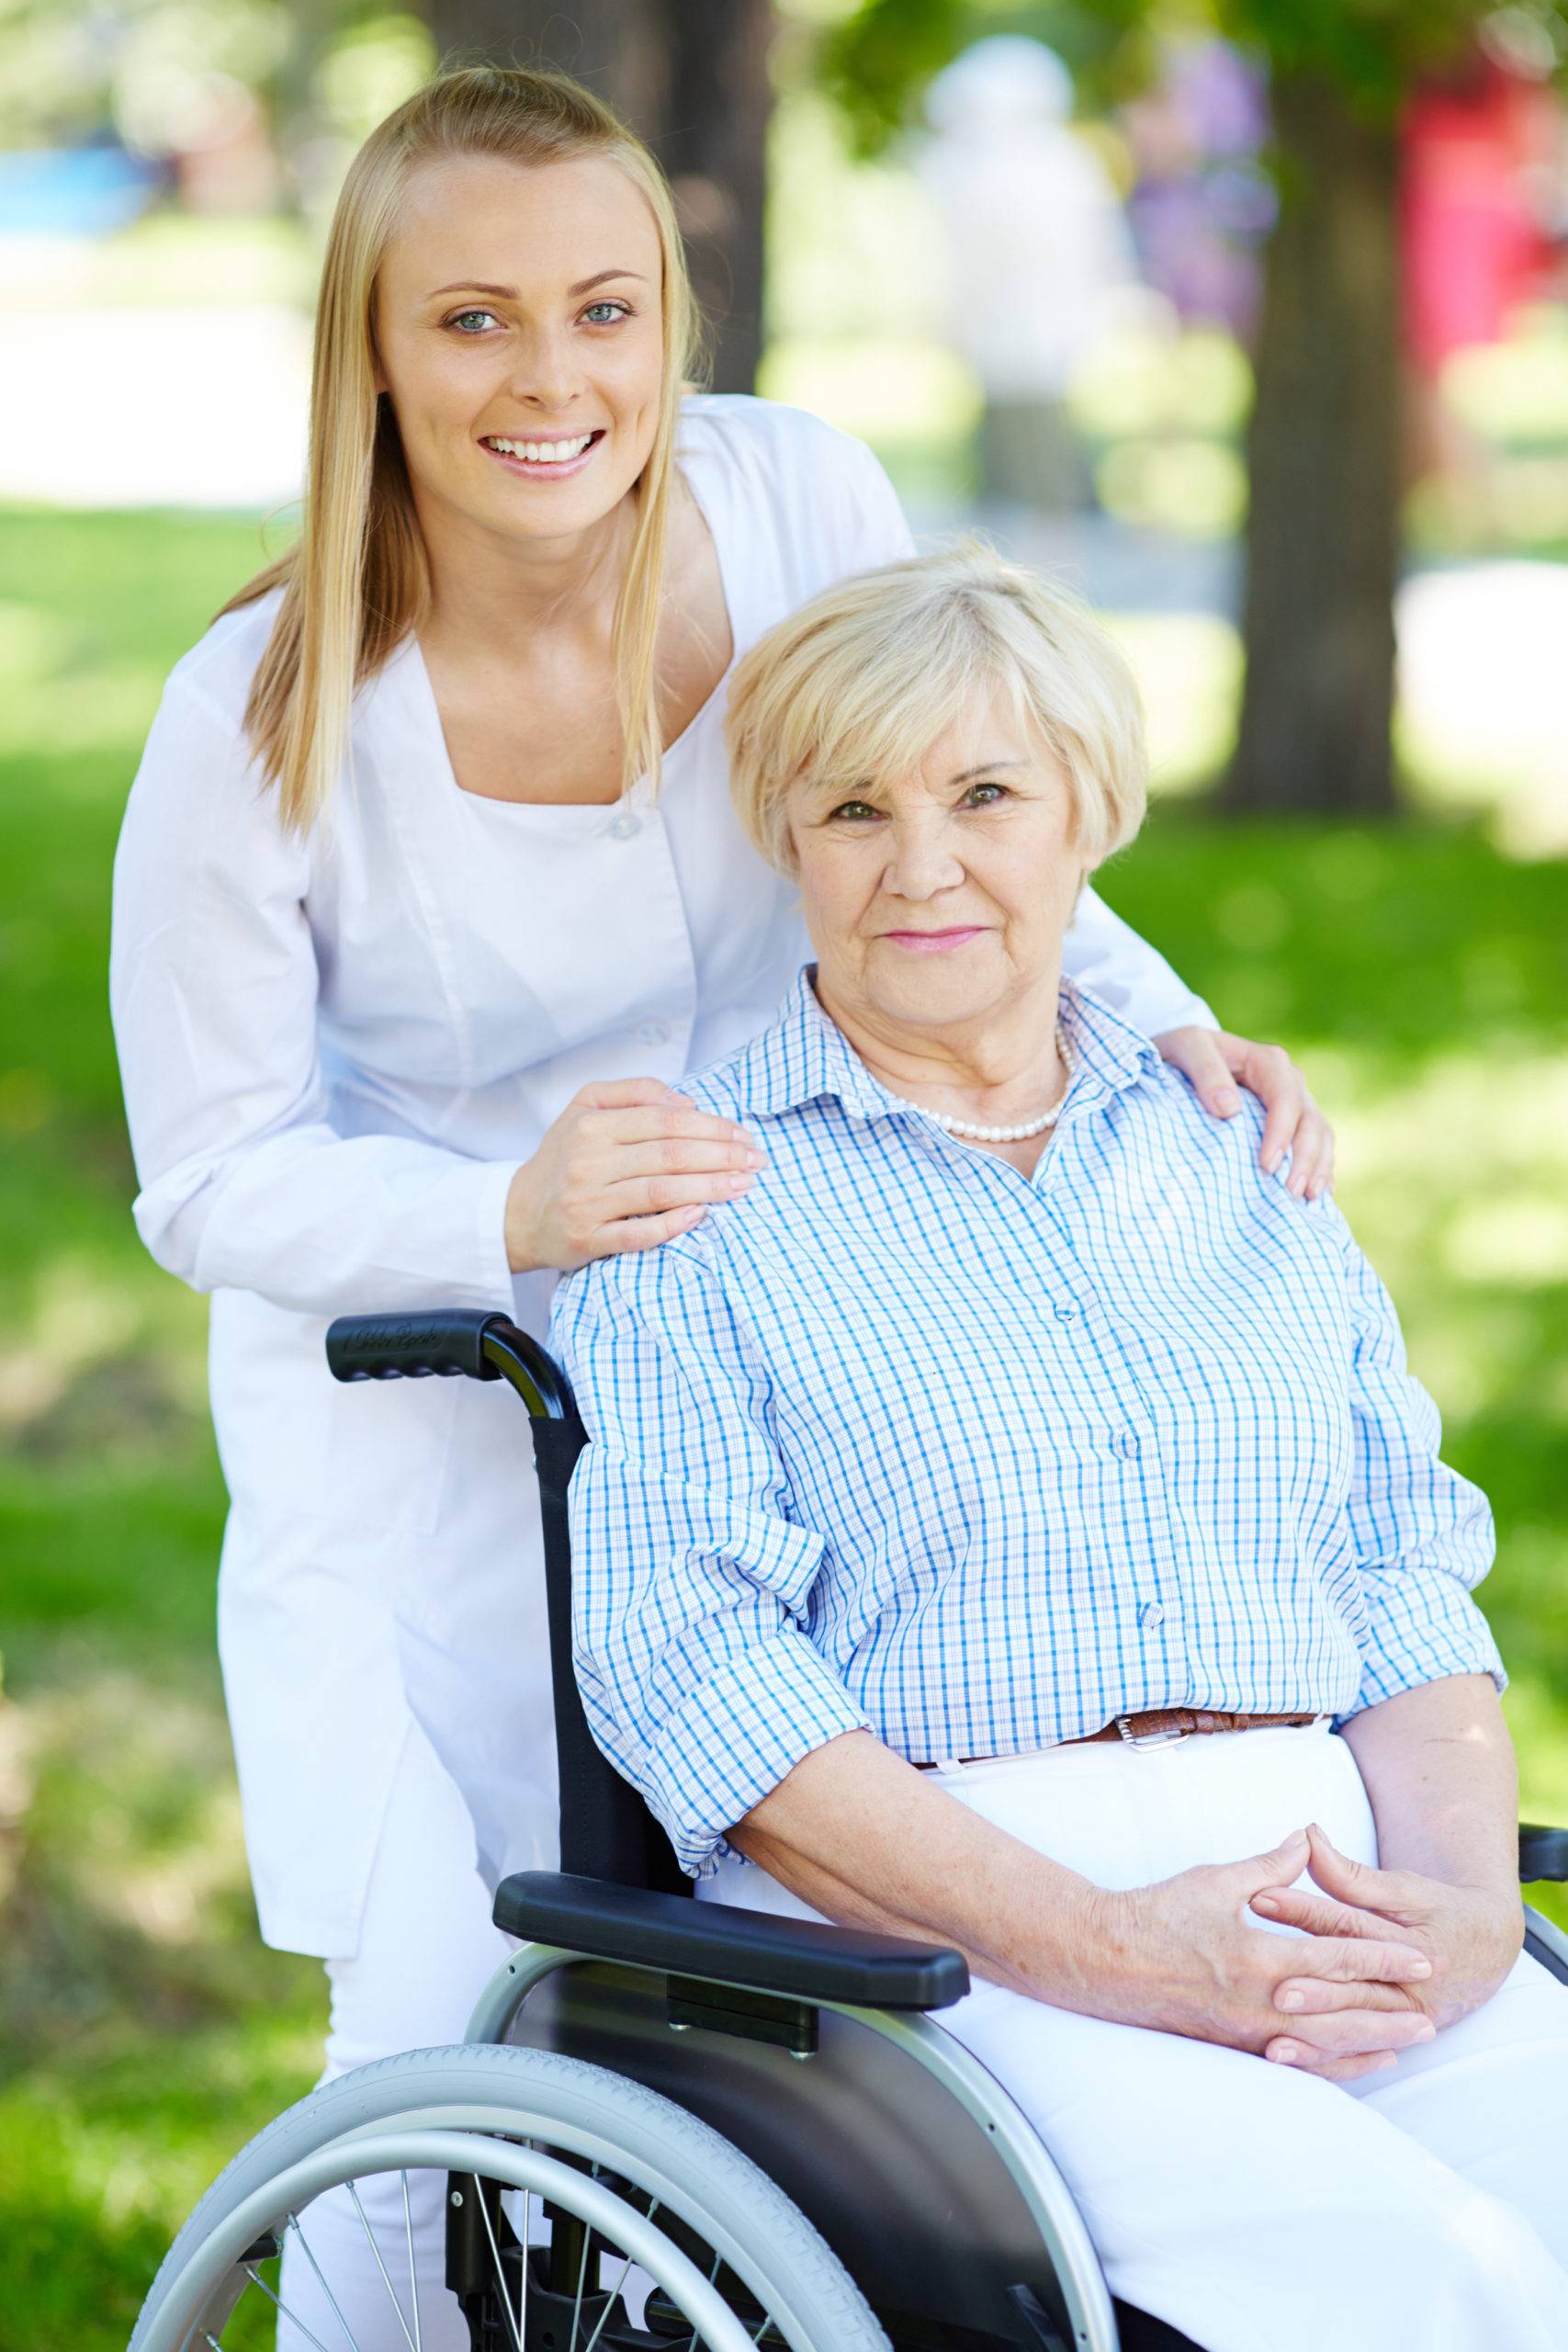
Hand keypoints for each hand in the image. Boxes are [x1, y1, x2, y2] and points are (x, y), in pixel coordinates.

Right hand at [504, 1078, 765, 1272]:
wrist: (517, 1214)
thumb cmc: (563, 1157)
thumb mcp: (586, 1107)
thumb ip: (635, 1093)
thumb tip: (686, 1102)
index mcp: (593, 1125)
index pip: (666, 1121)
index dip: (712, 1127)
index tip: (744, 1136)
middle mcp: (588, 1161)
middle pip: (670, 1155)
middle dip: (722, 1156)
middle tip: (757, 1161)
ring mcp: (587, 1203)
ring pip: (660, 1192)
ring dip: (710, 1188)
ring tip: (744, 1185)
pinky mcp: (587, 1239)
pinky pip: (637, 1234)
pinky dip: (672, 1226)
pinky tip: (702, 1215)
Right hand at [1080, 1828, 1437, 2081]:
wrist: (1105, 1958)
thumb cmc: (1157, 1913)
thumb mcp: (1216, 1880)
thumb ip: (1269, 1868)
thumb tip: (1307, 1842)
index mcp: (1257, 1958)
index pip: (1335, 1961)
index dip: (1381, 1960)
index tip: (1420, 1959)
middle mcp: (1257, 2004)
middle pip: (1339, 2015)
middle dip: (1388, 2015)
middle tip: (1431, 2018)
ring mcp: (1245, 2033)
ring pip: (1322, 2047)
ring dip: (1368, 2045)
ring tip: (1406, 2044)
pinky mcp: (1233, 2047)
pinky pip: (1294, 2065)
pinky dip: (1331, 2065)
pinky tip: (1356, 2062)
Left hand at [1153, 1026, 1333, 1201]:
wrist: (1185, 1055)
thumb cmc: (1183, 1051)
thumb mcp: (1185, 1047)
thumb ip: (1205, 1071)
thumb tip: (1230, 1110)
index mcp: (1268, 1062)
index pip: (1285, 1099)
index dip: (1281, 1133)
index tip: (1267, 1166)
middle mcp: (1289, 1080)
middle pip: (1310, 1121)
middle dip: (1305, 1159)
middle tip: (1290, 1193)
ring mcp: (1295, 1101)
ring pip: (1320, 1135)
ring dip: (1318, 1168)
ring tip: (1306, 1199)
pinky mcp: (1293, 1121)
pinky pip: (1318, 1145)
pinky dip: (1320, 1169)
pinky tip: (1315, 1196)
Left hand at [1254, 1822, 1524, 2070]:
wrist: (1488, 1951)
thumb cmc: (1442, 1910)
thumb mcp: (1406, 1888)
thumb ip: (1354, 1874)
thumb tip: (1308, 1835)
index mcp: (1418, 1947)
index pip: (1349, 1927)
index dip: (1303, 1910)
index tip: (1259, 1896)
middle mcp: (1415, 1990)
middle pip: (1351, 1984)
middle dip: (1308, 1982)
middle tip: (1264, 1975)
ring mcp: (1407, 2021)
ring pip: (1353, 2027)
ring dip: (1311, 2030)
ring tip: (1270, 2026)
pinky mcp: (1397, 2039)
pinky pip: (1354, 2053)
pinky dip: (1320, 2057)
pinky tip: (1283, 2055)